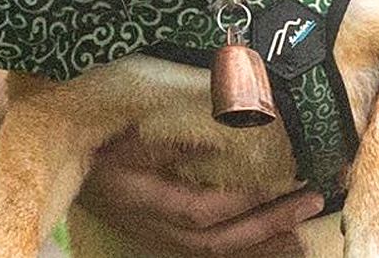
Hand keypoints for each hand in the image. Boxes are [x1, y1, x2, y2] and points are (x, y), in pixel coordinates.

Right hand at [77, 126, 324, 256]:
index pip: (201, 210)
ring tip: (303, 219)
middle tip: (312, 199)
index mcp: (145, 200)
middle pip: (218, 240)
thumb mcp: (130, 132)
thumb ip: (172, 139)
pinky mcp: (166, 236)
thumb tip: (220, 134)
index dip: (242, 200)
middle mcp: (156, 228)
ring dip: (264, 238)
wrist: (67, 164)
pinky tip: (275, 234)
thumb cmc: (98, 141)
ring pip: (218, 250)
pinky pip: (212, 247)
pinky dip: (246, 242)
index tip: (281, 178)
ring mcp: (161, 237)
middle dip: (269, 223)